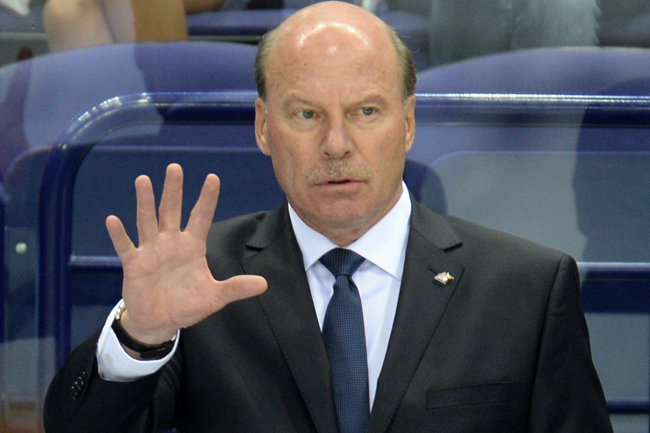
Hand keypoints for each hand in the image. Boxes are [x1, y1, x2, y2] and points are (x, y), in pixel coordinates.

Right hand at [106, 163, 266, 344]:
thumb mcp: (214, 297)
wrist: (160, 322)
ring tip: (143, 180)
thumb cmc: (187, 305)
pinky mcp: (134, 264)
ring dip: (145, 202)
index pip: (201, 217)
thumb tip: (264, 284)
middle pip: (172, 211)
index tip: (213, 177)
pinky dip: (119, 235)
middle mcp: (171, 243)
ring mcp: (151, 251)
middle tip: (175, 167)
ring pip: (148, 221)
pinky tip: (113, 220)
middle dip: (174, 190)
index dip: (207, 199)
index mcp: (192, 246)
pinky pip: (125, 247)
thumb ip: (236, 288)